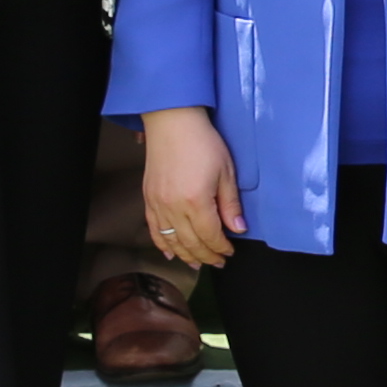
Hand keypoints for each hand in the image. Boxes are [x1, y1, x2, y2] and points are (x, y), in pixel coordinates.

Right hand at [140, 105, 243, 270]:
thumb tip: (238, 229)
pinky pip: (154, 229)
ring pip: (171, 240)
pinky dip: (162, 244)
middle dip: (206, 256)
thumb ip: (230, 204)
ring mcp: (158, 204)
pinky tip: (170, 252)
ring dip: (186, 255)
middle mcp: (174, 207)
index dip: (221, 247)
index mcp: (196, 201)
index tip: (229, 251)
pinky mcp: (148, 199)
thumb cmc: (202, 142)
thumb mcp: (226, 172)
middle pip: (191, 243)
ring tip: (198, 263)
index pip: (210, 236)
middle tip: (217, 262)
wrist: (173, 123)